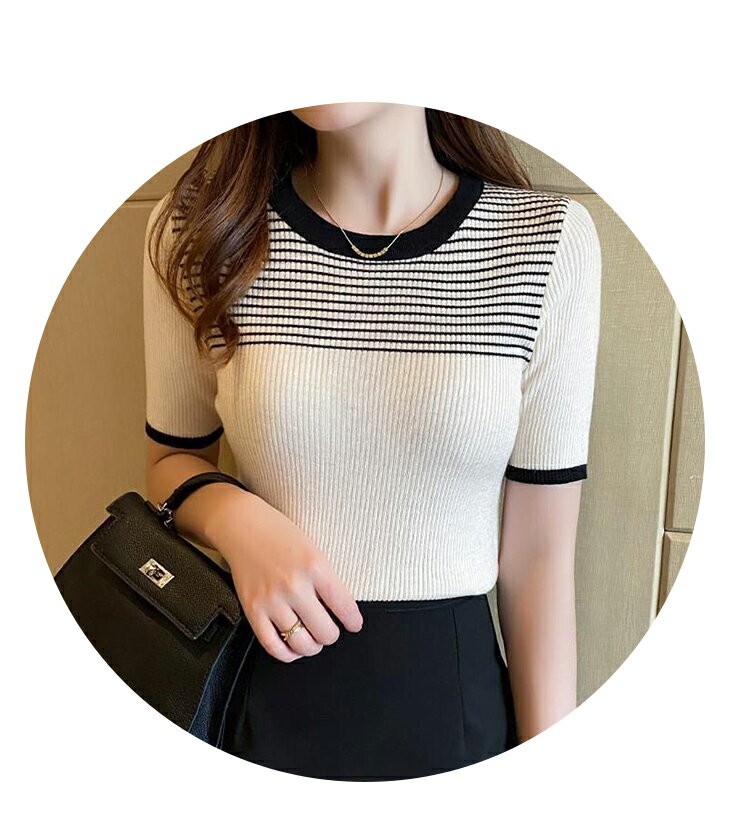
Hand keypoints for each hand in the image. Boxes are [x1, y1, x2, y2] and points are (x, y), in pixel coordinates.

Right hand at [206, 492, 362, 661]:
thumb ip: (326, 578)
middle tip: (330, 630)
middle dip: (331, 635)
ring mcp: (272, 600)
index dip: (353, 621)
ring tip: (313, 640)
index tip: (354, 624)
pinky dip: (287, 653)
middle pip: (324, 631)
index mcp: (315, 566)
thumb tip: (340, 610)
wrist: (242, 525)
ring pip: (301, 643)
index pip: (344, 606)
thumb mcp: (313, 549)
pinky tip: (292, 647)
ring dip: (312, 646)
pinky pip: (272, 645)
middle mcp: (294, 585)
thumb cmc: (279, 534)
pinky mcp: (252, 610)